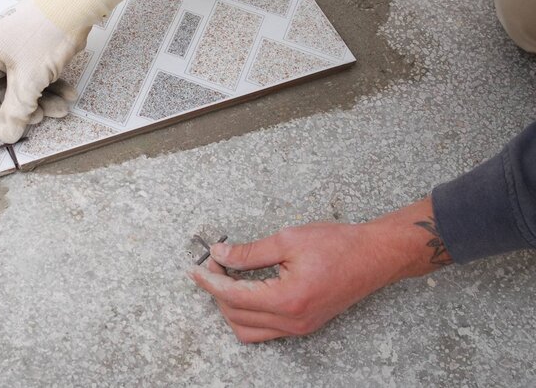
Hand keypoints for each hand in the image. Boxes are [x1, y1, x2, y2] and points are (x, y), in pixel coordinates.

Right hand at [0, 0, 134, 142]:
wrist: (78, 2)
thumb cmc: (47, 34)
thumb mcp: (30, 80)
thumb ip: (17, 111)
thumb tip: (7, 135)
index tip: (9, 131)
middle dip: (24, 109)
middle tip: (41, 119)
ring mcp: (13, 47)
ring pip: (21, 84)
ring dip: (41, 101)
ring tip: (62, 109)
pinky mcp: (32, 46)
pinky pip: (34, 73)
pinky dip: (50, 86)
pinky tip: (68, 94)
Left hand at [189, 198, 448, 342]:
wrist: (375, 256)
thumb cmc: (338, 244)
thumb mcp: (288, 240)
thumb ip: (249, 252)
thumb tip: (219, 254)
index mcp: (288, 299)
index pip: (233, 296)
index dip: (209, 281)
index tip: (196, 267)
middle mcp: (292, 321)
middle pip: (235, 316)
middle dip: (217, 290)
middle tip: (214, 263)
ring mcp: (299, 327)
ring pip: (247, 330)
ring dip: (230, 306)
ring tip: (227, 276)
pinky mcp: (303, 325)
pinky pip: (264, 330)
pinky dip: (247, 313)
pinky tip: (245, 288)